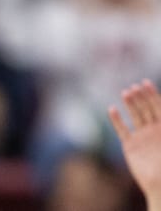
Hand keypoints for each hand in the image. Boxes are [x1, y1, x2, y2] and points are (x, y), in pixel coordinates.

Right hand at [108, 80, 160, 209]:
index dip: (153, 94)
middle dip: (141, 97)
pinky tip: (112, 109)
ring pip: (135, 116)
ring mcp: (141, 137)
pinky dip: (117, 120)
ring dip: (130, 104)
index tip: (146, 82)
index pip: (159, 107)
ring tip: (125, 92)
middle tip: (134, 87)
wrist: (160, 185)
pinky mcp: (130, 146)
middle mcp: (153, 130)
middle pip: (146, 109)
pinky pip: (122, 130)